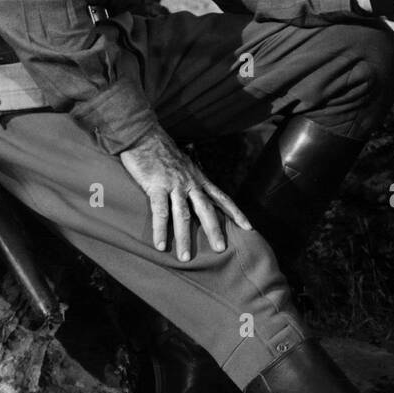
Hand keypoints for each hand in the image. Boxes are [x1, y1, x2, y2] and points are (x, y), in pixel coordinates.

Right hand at [119, 127, 251, 261]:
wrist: (144, 134)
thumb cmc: (161, 151)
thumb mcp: (184, 164)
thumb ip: (190, 179)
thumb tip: (195, 193)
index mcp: (198, 178)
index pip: (222, 197)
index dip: (236, 213)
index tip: (248, 227)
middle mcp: (190, 182)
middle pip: (207, 209)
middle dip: (215, 230)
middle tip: (221, 249)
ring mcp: (174, 184)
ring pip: (183, 215)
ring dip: (184, 237)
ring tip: (186, 258)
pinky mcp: (156, 185)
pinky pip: (160, 211)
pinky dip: (161, 229)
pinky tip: (161, 245)